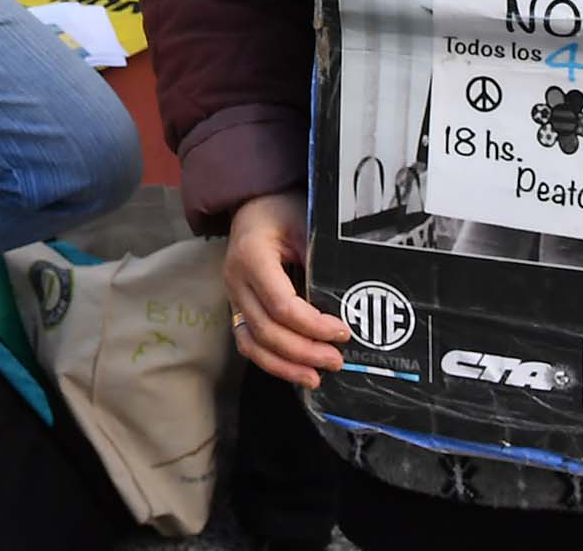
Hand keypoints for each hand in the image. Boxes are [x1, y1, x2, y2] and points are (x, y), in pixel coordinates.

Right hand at [223, 192, 349, 385]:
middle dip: (304, 351)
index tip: (343, 331)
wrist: (254, 205)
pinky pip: (248, 343)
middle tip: (336, 360)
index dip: (313, 325)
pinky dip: (271, 362)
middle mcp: (236, 280)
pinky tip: (296, 370)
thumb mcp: (307, 226)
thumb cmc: (283, 211)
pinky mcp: (238, 308)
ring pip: (252, 343)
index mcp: (252, 256)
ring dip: (285, 365)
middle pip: (266, 329)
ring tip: (316, 377)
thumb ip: (320, 261)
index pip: (281, 304)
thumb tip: (349, 303)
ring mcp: (233, 296)